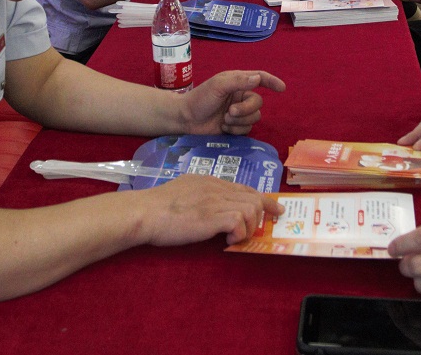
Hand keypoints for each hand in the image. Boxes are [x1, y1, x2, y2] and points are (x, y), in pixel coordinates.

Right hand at [134, 174, 283, 246]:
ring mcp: (215, 200)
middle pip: (254, 198)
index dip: (263, 200)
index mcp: (209, 181)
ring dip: (249, 228)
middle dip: (260, 218)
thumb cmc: (157, 206)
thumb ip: (200, 195)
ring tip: (235, 237)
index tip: (276, 210)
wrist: (145, 212)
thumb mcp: (183, 191)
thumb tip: (210, 209)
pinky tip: (226, 239)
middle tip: (253, 232)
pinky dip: (238, 233)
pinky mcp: (212, 216)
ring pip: (251, 209)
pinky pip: (239, 221)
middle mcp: (216, 187)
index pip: (245, 188)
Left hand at [182, 70, 285, 135]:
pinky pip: (247, 129)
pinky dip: (236, 130)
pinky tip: (224, 128)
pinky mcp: (235, 126)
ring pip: (254, 117)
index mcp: (237, 82)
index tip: (282, 88)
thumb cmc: (200, 98)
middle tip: (230, 112)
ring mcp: (238, 112)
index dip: (272, 82)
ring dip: (240, 120)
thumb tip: (258, 78)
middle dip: (246, 110)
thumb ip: (238, 81)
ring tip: (225, 121)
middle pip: (258, 103)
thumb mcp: (218, 86)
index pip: (259, 78)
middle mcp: (239, 96)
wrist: (186, 119)